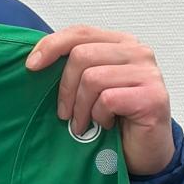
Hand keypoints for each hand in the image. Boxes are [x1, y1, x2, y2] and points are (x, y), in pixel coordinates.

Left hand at [25, 25, 175, 175]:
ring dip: (81, 107)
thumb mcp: (92, 86)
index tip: (32, 66)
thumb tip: (36, 59)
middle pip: (81, 55)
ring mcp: (148, 73)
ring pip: (92, 78)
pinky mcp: (152, 97)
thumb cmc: (117, 118)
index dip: (52, 45)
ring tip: (84, 124)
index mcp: (122, 43)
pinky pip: (107, 99)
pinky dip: (99, 116)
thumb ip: (77, 66)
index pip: (80, 32)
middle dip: (65, 88)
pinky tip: (106, 124)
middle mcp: (138, 52)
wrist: (146, 151)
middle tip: (65, 114)